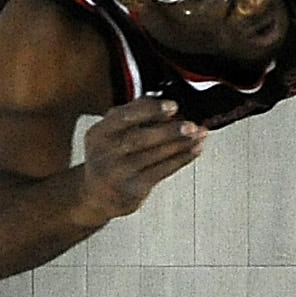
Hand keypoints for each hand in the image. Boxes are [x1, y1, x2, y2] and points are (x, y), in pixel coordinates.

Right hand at [80, 97, 205, 220]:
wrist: (96, 195)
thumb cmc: (110, 157)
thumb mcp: (110, 132)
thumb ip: (133, 114)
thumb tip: (164, 101)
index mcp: (99, 133)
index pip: (123, 117)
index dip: (149, 110)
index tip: (172, 106)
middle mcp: (105, 154)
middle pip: (139, 139)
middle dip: (168, 131)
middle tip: (191, 125)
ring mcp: (118, 174)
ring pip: (154, 156)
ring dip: (180, 144)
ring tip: (199, 134)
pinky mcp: (133, 190)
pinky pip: (161, 172)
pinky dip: (181, 159)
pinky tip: (194, 150)